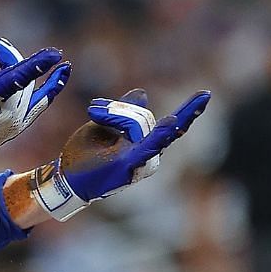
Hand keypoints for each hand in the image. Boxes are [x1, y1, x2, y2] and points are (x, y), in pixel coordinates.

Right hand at [0, 25, 70, 184]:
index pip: (17, 79)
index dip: (36, 65)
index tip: (55, 54)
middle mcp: (6, 115)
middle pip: (21, 78)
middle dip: (7, 55)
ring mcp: (15, 124)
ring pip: (35, 92)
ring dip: (45, 75)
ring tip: (60, 63)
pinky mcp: (17, 127)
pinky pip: (39, 106)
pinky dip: (50, 92)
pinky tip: (59, 78)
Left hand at [28, 88, 209, 220]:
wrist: (64, 178)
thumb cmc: (84, 155)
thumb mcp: (103, 125)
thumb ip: (124, 110)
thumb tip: (142, 93)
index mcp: (144, 146)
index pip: (172, 125)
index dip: (190, 110)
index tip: (206, 94)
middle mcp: (148, 155)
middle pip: (144, 116)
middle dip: (119, 108)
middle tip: (93, 109)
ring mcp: (141, 162)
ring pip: (139, 123)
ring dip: (114, 115)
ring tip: (93, 115)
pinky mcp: (129, 167)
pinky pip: (147, 146)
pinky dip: (161, 134)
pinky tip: (174, 123)